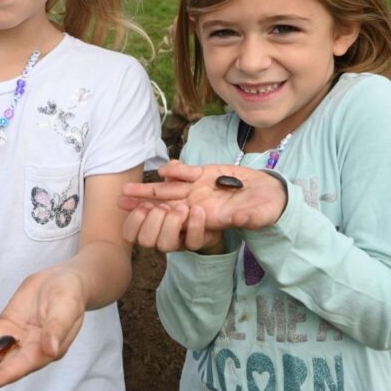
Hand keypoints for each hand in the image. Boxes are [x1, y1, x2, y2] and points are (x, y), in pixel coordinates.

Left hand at [0, 267, 84, 389]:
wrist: (63, 280)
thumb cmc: (70, 296)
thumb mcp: (66, 309)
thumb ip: (56, 329)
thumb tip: (50, 350)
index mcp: (45, 352)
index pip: (20, 367)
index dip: (1, 376)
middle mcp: (27, 351)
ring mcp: (14, 340)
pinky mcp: (5, 328)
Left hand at [117, 160, 287, 250]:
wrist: (270, 194)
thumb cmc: (266, 209)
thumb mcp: (260, 215)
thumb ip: (249, 218)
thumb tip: (238, 220)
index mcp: (208, 218)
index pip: (179, 221)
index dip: (160, 220)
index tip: (144, 217)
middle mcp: (198, 205)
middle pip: (165, 205)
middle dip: (142, 204)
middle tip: (120, 202)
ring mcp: (200, 189)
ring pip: (169, 189)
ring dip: (149, 189)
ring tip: (126, 189)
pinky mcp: (206, 174)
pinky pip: (186, 173)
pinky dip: (176, 171)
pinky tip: (162, 170)